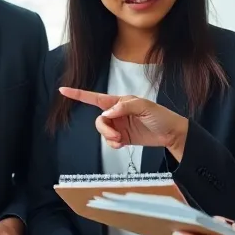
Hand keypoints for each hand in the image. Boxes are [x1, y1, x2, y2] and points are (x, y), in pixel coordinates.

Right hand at [58, 87, 189, 161]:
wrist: (171, 134)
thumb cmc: (161, 116)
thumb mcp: (145, 107)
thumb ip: (125, 107)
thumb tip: (107, 113)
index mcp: (120, 102)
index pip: (95, 97)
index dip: (79, 94)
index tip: (63, 90)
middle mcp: (117, 113)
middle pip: (99, 120)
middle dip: (104, 129)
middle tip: (116, 135)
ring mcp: (119, 126)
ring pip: (103, 132)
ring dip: (108, 137)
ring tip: (120, 140)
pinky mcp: (123, 137)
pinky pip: (110, 141)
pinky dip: (112, 144)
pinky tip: (121, 144)